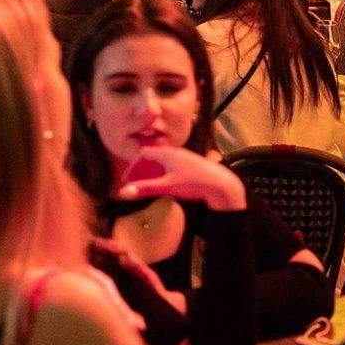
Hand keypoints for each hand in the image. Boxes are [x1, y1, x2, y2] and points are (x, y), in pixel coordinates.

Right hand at [115, 146, 246, 211]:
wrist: (221, 184)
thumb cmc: (194, 183)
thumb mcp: (167, 187)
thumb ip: (145, 188)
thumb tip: (123, 192)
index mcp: (167, 154)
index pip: (143, 154)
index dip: (132, 167)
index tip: (126, 180)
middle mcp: (175, 152)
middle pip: (152, 158)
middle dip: (141, 171)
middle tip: (134, 185)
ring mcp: (184, 157)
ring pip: (162, 162)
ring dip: (152, 173)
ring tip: (147, 186)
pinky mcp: (191, 164)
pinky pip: (171, 166)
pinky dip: (163, 174)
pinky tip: (164, 185)